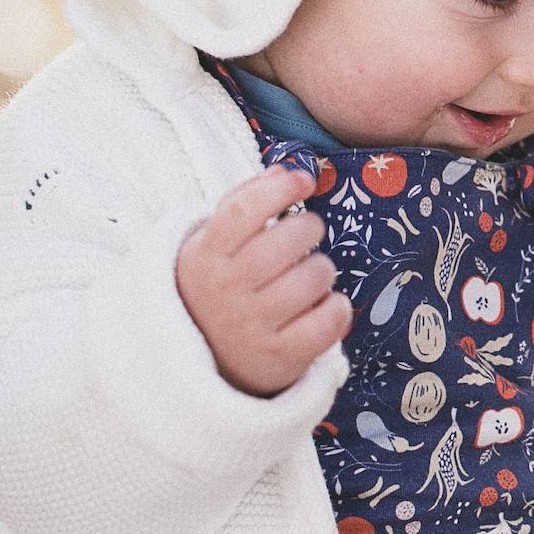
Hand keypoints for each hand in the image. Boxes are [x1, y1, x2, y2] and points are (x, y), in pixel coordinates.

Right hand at [176, 166, 351, 396]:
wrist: (197, 362)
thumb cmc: (221, 283)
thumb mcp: (215, 242)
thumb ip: (245, 201)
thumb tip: (287, 171)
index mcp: (206, 255)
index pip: (242, 211)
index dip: (279, 188)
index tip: (304, 180)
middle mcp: (225, 291)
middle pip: (286, 241)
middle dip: (310, 228)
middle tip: (308, 233)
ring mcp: (251, 327)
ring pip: (312, 280)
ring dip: (322, 269)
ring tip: (311, 273)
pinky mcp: (278, 359)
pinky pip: (328, 323)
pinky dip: (336, 308)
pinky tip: (324, 304)